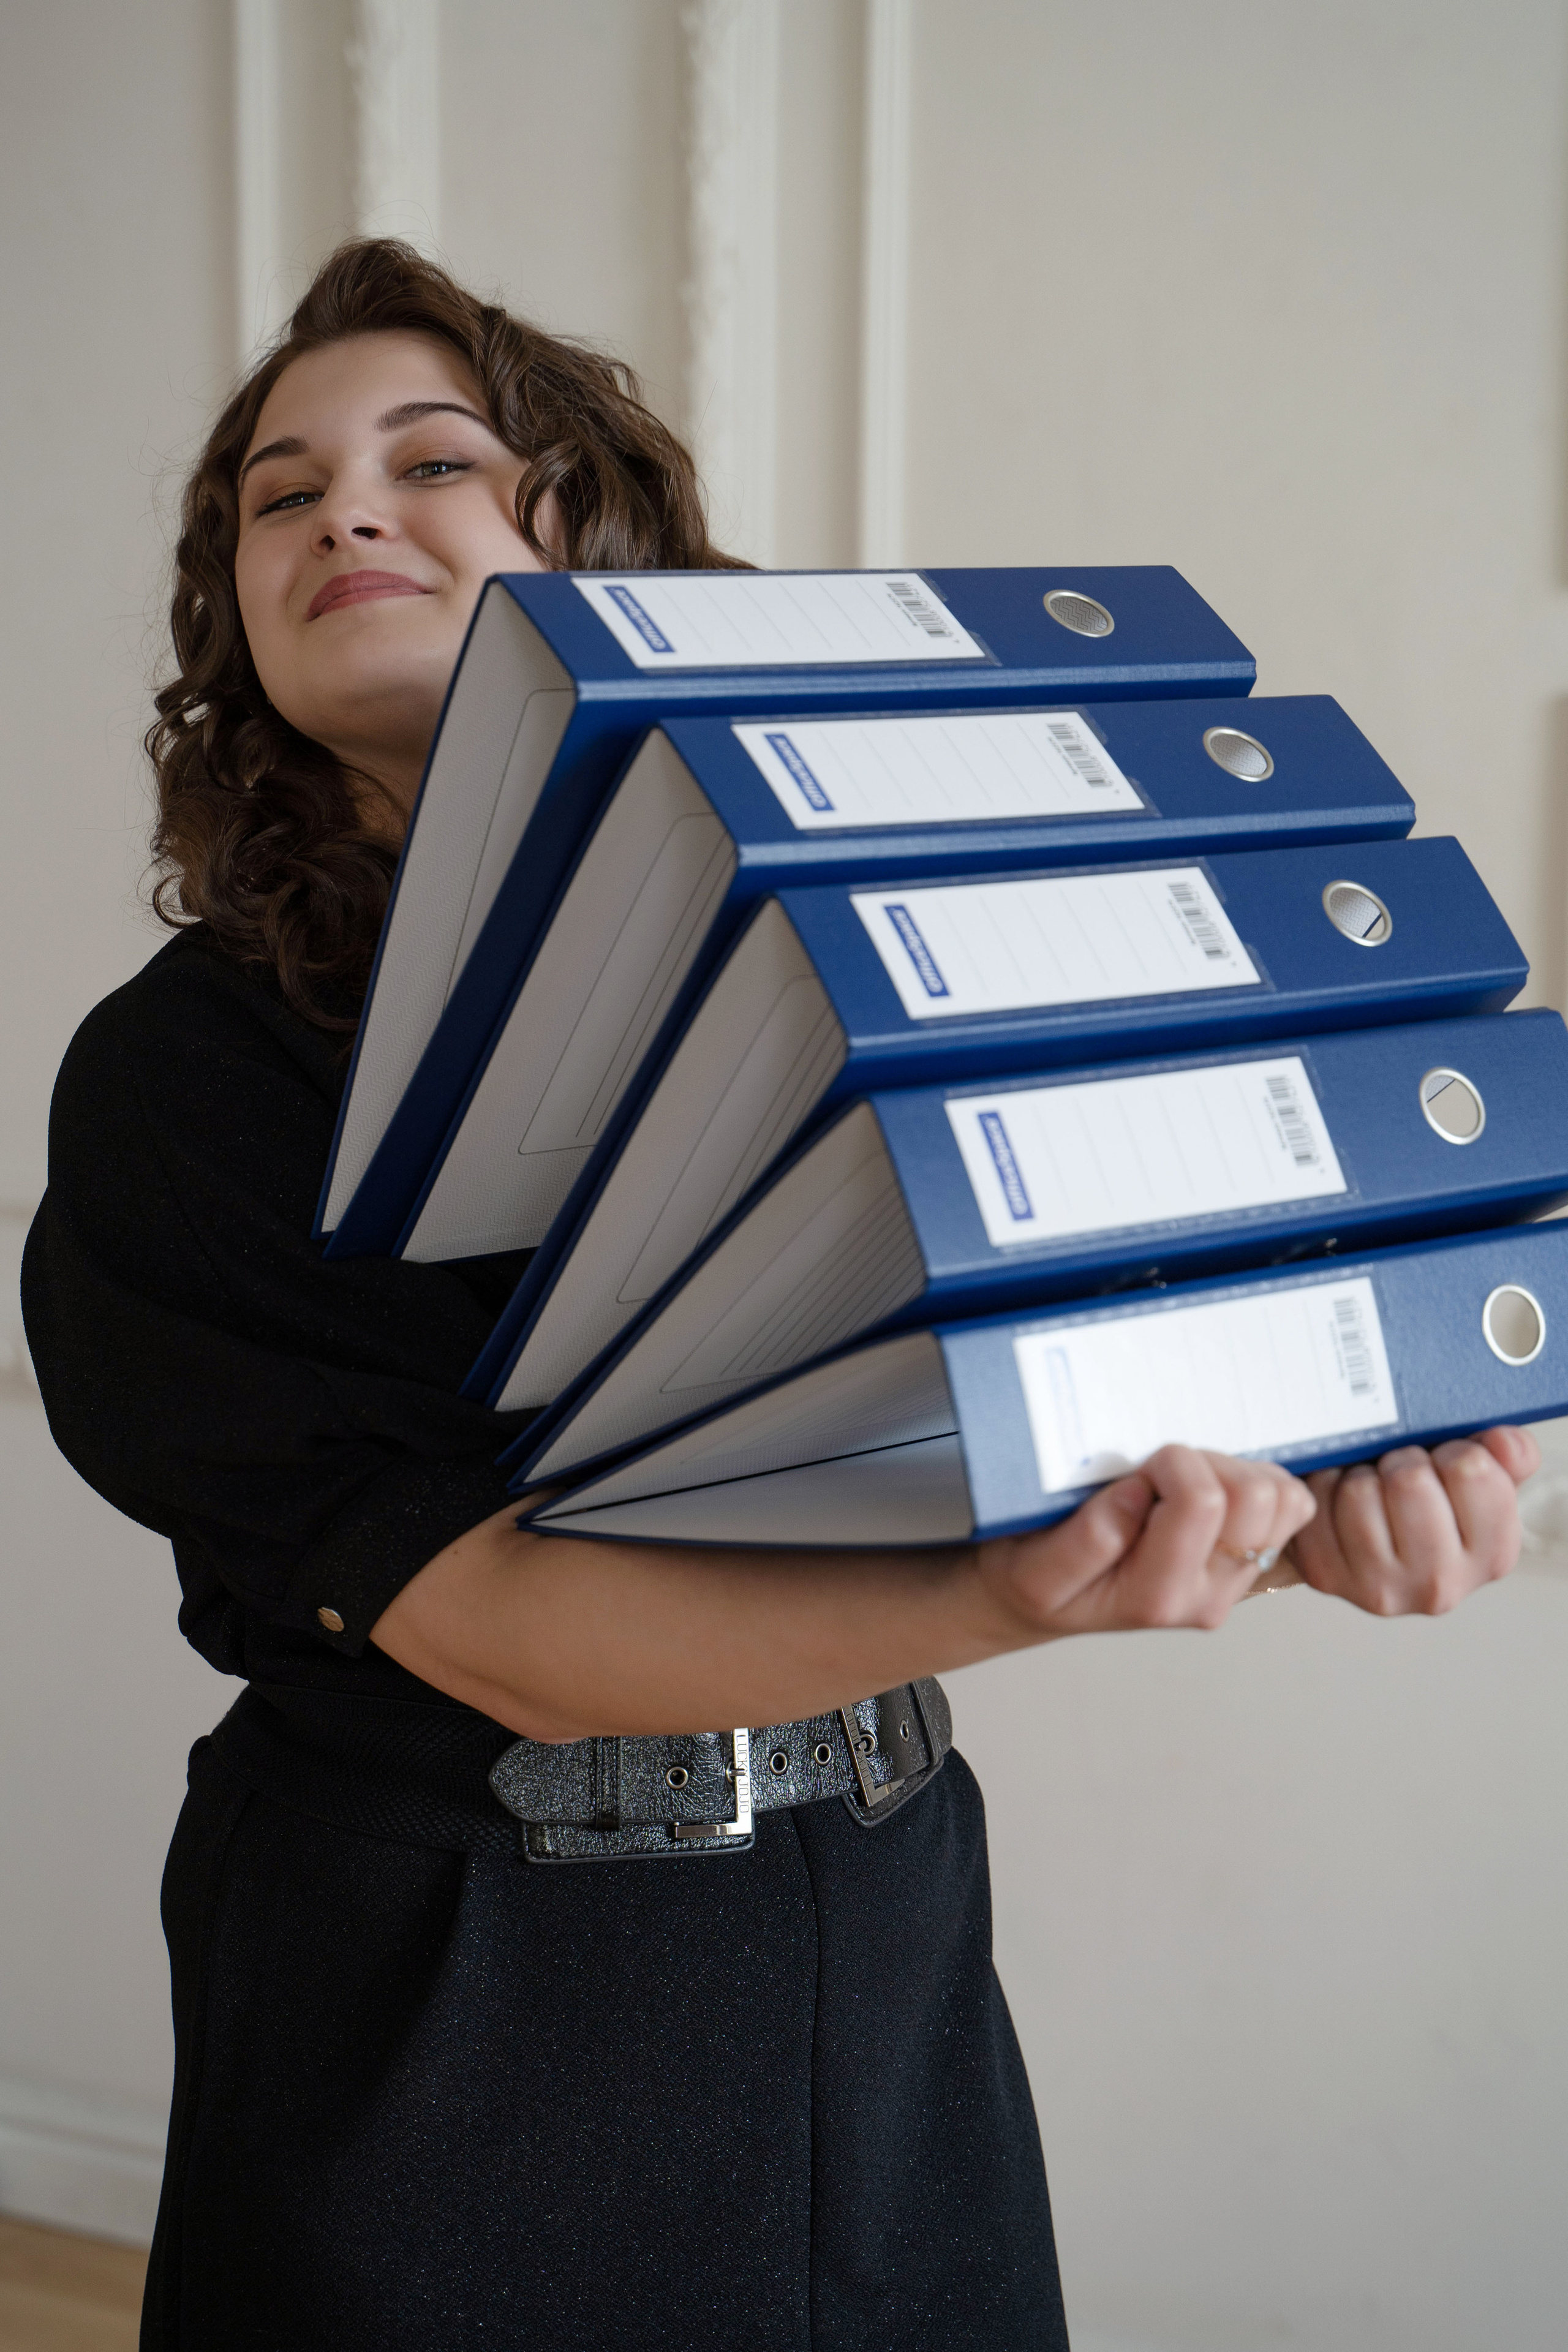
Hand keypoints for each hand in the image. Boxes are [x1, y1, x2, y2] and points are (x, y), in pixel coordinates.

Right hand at [978, 1444, 1317, 1640]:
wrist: (1041, 1596)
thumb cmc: (1033, 1573)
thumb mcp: (1034, 1566)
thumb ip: (1084, 1540)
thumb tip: (1139, 1495)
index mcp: (1158, 1595)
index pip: (1203, 1502)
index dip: (1168, 1463)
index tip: (1132, 1472)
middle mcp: (1207, 1595)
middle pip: (1255, 1497)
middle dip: (1205, 1462)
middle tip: (1158, 1472)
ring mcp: (1233, 1581)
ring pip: (1282, 1499)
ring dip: (1233, 1471)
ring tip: (1181, 1480)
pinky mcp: (1248, 1561)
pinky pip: (1290, 1508)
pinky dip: (1257, 1481)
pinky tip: (1211, 1486)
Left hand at [1286, 1425, 1538, 1614]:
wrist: (1374, 1542)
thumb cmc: (1436, 1503)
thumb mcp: (1485, 1478)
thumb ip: (1508, 1454)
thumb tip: (1503, 1441)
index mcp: (1492, 1555)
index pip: (1470, 1470)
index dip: (1453, 1450)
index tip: (1445, 1461)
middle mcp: (1441, 1585)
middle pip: (1409, 1480)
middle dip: (1402, 1460)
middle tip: (1400, 1470)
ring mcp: (1380, 1588)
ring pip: (1359, 1490)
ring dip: (1361, 1473)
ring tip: (1371, 1485)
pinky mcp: (1326, 1576)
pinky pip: (1315, 1499)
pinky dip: (1324, 1485)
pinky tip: (1338, 1499)